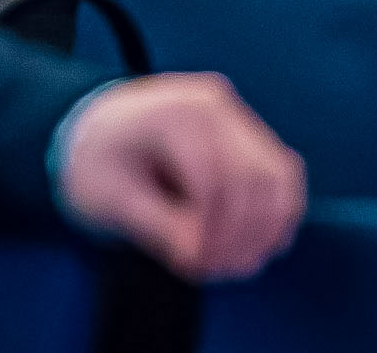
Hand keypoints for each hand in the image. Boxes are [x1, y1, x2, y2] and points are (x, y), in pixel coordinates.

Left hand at [57, 73, 305, 282]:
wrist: (94, 130)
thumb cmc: (95, 162)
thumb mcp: (109, 197)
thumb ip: (156, 226)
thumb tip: (197, 255)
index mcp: (172, 112)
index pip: (212, 177)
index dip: (211, 231)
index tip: (192, 266)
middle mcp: (213, 106)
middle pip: (254, 177)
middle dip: (239, 235)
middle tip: (211, 271)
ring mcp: (235, 117)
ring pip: (279, 176)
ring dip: (265, 228)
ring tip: (234, 263)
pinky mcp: (248, 135)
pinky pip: (282, 175)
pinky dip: (276, 212)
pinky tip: (251, 243)